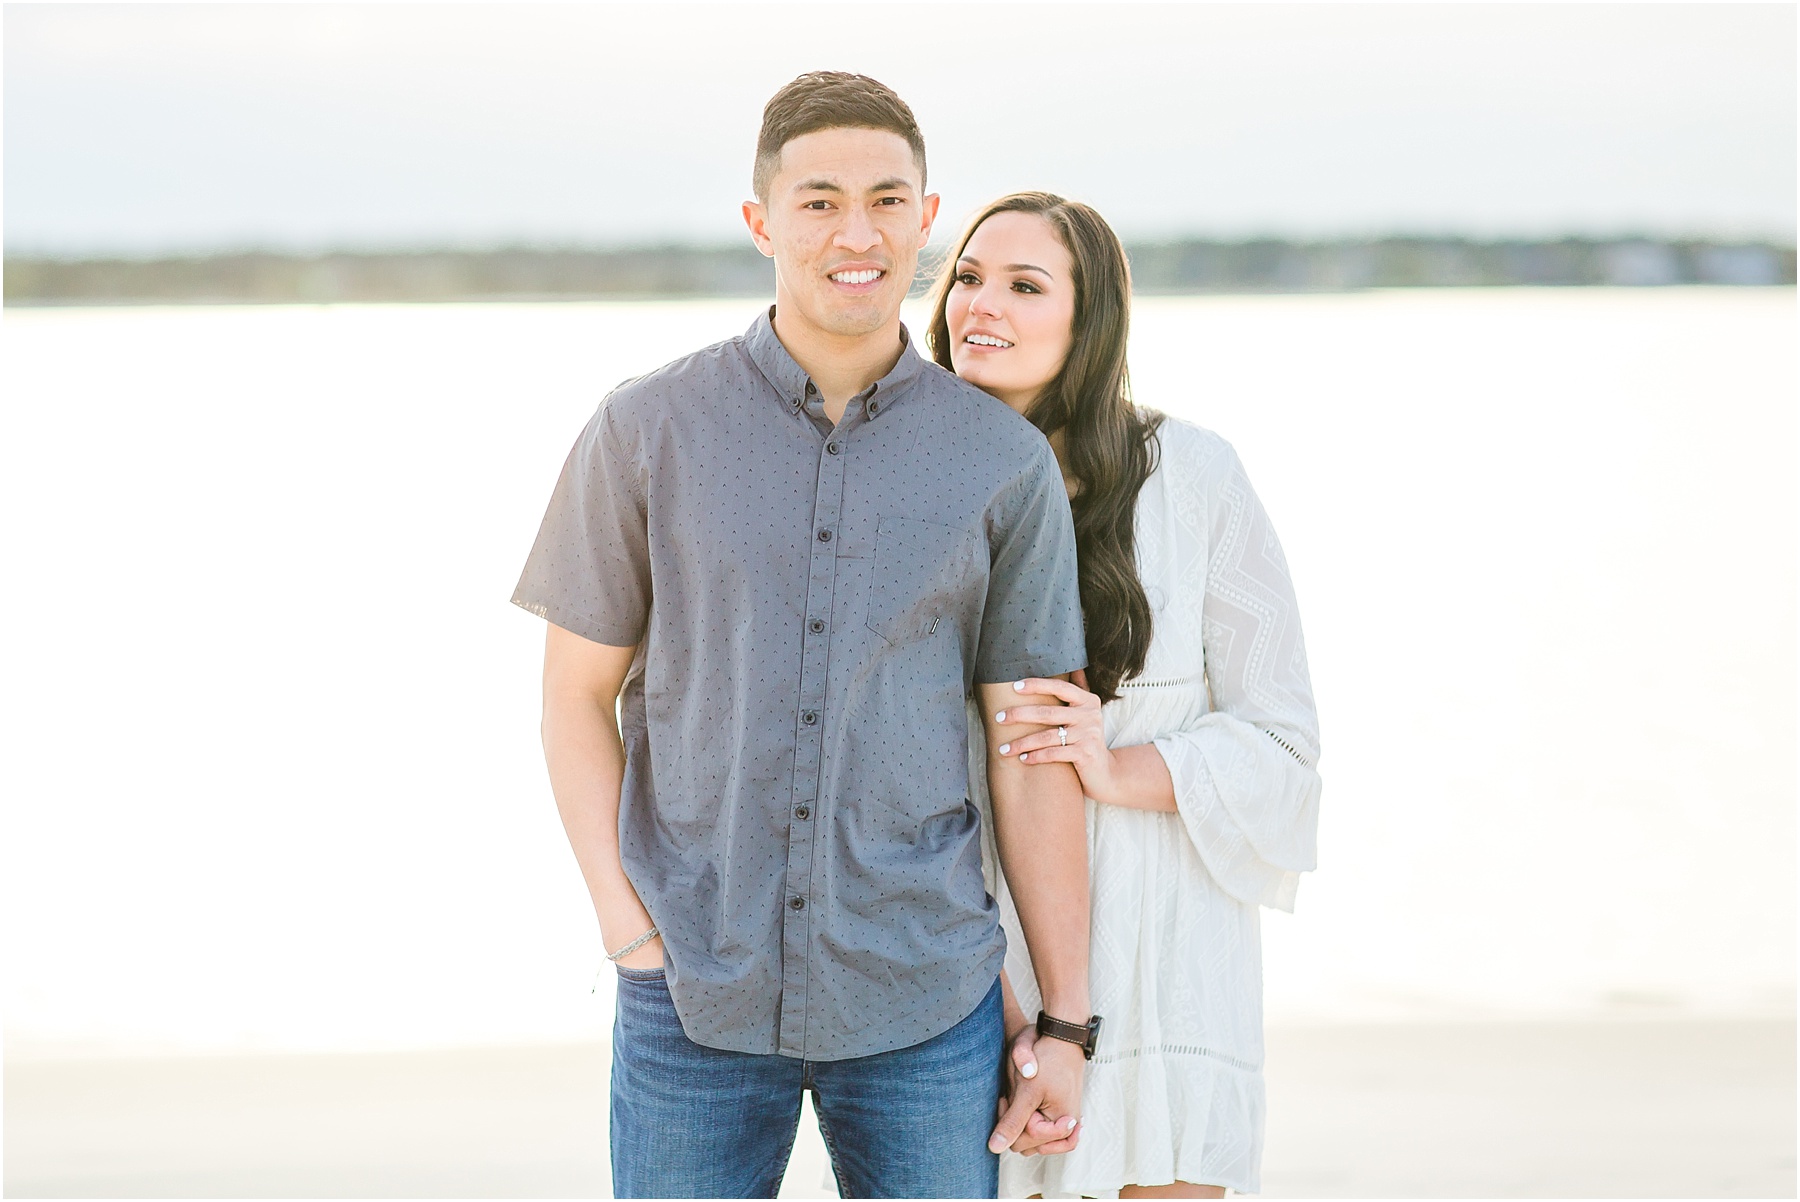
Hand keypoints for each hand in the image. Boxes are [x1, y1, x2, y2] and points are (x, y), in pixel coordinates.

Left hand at [990, 1029, 1085, 1155]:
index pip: (1025, 1142)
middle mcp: (1069, 1127)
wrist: (1061, 1037)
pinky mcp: (1061, 1116)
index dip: (1012, 1120)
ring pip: (1032, 1141)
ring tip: (1017, 1099)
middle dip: (1015, 1123)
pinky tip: (1023, 1106)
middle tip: (1011, 1097)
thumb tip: (994, 1148)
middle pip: (1028, 1145)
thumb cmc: (1047, 1059)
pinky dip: (1029, 1123)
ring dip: (1020, 1123)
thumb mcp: (1026, 1091)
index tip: (1011, 1098)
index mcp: (1064, 1123)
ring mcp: (1066, 1122)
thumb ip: (1013, 1121)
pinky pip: (1041, 1134)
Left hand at [994, 675, 1118, 806]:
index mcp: (1088, 701)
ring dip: (1022, 743)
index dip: (1037, 685)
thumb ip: (1078, 692)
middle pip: (1048, 712)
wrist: (1104, 772)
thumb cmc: (1086, 740)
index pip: (1059, 687)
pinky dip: (1036, 756)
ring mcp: (1089, 735)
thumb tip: (1073, 667)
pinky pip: (1053, 754)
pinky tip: (1023, 759)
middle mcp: (1090, 715)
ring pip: (1047, 736)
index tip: (1014, 686)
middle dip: (1019, 714)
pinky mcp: (1085, 754)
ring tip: (1003, 748)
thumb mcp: (1085, 714)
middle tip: (999, 718)